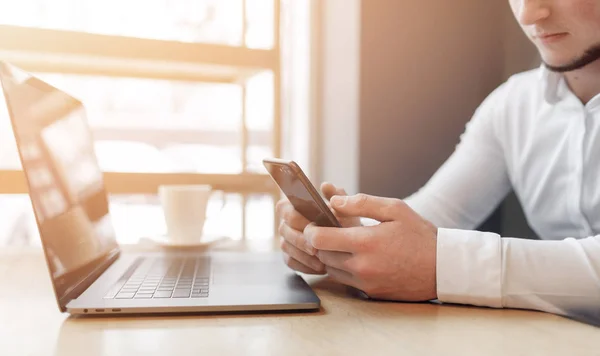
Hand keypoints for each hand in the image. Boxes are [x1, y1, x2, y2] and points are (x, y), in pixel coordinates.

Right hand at [276, 182, 360, 273]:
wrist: (350, 241)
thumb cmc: (344, 221)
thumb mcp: (345, 207)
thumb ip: (337, 195)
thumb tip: (326, 186)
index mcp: (294, 205)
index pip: (284, 209)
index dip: (296, 219)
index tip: (311, 227)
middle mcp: (286, 222)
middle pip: (284, 230)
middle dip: (301, 240)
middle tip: (316, 248)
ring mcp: (286, 239)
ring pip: (287, 247)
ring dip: (303, 255)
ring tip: (321, 260)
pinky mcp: (289, 256)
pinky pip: (291, 262)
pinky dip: (304, 265)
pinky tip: (319, 267)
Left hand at [305, 193, 437, 301]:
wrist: (443, 269)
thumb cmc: (420, 236)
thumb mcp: (395, 209)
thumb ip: (361, 203)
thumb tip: (333, 201)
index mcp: (365, 243)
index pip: (318, 239)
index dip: (311, 229)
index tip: (315, 223)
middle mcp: (361, 266)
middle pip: (320, 254)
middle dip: (320, 242)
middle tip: (329, 230)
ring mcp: (365, 282)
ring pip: (330, 269)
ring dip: (330, 256)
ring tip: (344, 242)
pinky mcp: (370, 293)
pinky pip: (344, 280)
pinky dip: (343, 268)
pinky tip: (356, 256)